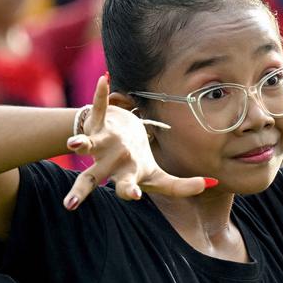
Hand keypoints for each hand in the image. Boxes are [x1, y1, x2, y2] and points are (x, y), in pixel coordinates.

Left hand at [63, 76, 211, 209]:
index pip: (126, 187)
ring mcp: (100, 143)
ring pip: (87, 144)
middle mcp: (107, 164)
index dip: (129, 190)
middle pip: (92, 178)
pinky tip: (103, 80)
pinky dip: (101, 95)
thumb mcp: (158, 179)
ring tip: (73, 144)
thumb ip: (182, 187)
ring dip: (80, 143)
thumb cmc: (136, 167)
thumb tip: (210, 183)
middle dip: (82, 189)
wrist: (113, 147)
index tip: (134, 194)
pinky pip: (99, 109)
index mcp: (125, 176)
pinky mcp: (97, 124)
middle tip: (71, 202)